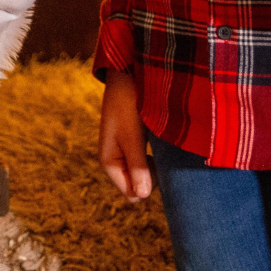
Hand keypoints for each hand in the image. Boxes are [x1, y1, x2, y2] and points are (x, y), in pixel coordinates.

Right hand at [97, 71, 150, 201]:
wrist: (128, 74)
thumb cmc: (128, 103)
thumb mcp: (133, 136)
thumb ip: (137, 166)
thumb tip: (141, 197)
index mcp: (108, 162)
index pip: (132, 193)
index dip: (147, 185)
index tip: (157, 164)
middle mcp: (116, 161)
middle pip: (138, 187)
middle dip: (152, 177)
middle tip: (161, 154)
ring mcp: (125, 152)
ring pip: (144, 176)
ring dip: (156, 166)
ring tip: (161, 145)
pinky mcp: (134, 143)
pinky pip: (147, 163)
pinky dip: (157, 158)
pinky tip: (161, 142)